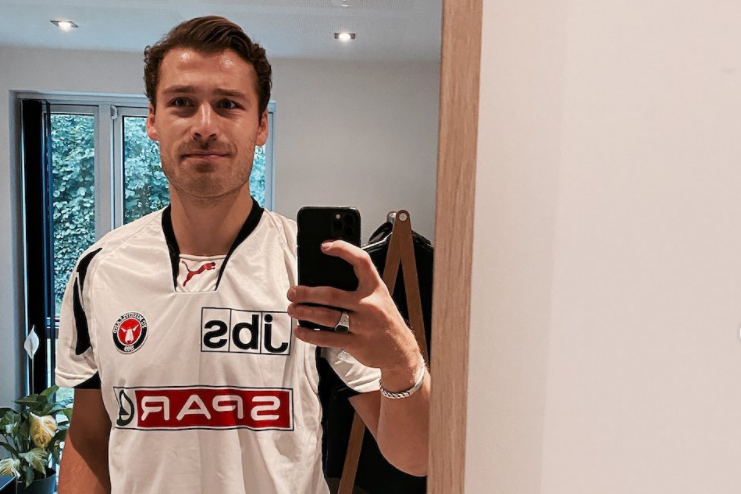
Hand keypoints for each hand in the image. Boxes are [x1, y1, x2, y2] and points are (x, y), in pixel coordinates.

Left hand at [287, 240, 419, 377]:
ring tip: (293, 309)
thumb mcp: (379, 299)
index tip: (325, 246)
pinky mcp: (356, 343)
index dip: (343, 250)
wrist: (401, 351)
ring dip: (305, 312)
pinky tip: (301, 330)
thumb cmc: (385, 321)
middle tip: (293, 292)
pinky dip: (310, 335)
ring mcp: (363, 325)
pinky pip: (327, 338)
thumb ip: (359, 289)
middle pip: (331, 294)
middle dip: (307, 293)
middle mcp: (369, 305)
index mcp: (375, 288)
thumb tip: (324, 283)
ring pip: (326, 316)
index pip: (361, 262)